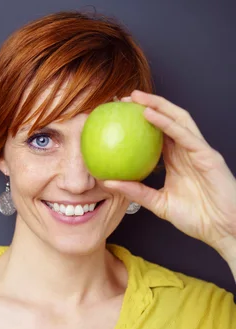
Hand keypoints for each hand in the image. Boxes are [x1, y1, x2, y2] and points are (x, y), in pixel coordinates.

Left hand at [103, 90, 235, 259]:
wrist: (223, 229)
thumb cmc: (197, 218)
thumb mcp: (158, 203)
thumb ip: (135, 192)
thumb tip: (107, 182)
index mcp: (177, 160)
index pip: (157, 134)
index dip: (139, 122)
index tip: (118, 114)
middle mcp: (187, 151)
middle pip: (167, 119)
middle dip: (147, 105)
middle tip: (123, 98)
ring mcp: (198, 150)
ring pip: (177, 119)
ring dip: (157, 105)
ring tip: (135, 98)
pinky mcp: (207, 155)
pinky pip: (184, 135)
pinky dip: (166, 122)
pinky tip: (149, 114)